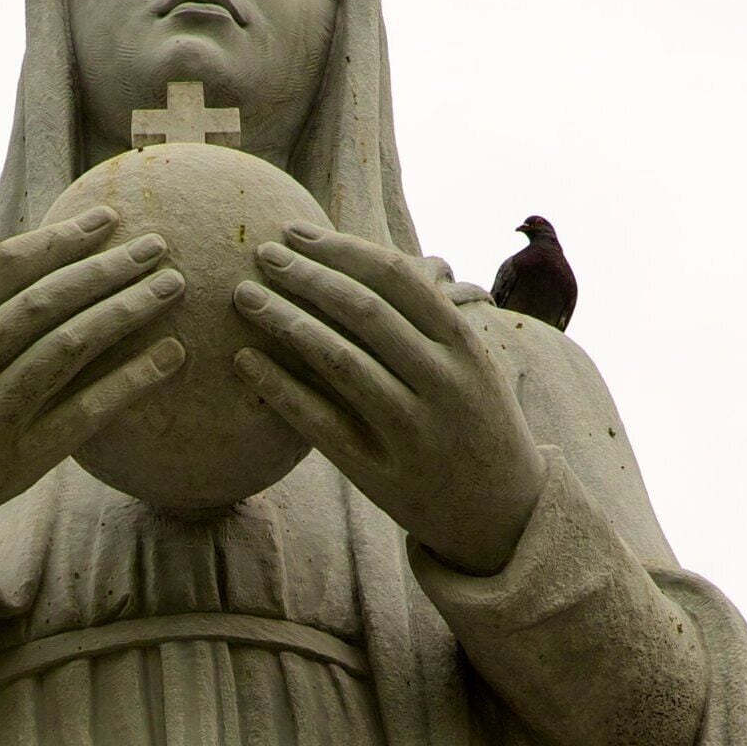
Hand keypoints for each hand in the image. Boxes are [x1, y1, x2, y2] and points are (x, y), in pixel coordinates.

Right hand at [0, 207, 189, 560]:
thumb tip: (50, 252)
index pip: (4, 268)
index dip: (60, 238)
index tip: (107, 218)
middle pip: (45, 302)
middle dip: (107, 267)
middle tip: (157, 245)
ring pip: (70, 346)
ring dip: (127, 309)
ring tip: (171, 286)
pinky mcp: (25, 458)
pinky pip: (88, 410)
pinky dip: (133, 378)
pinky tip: (171, 354)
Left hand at [232, 225, 543, 573]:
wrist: (503, 512)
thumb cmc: (474, 419)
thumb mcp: (470, 362)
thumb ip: (423, 319)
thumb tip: (354, 259)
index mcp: (464, 344)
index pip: (396, 277)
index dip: (340, 249)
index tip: (296, 233)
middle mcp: (442, 382)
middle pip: (363, 311)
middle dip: (305, 275)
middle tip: (261, 255)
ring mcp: (411, 429)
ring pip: (339, 361)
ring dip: (284, 321)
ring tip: (244, 296)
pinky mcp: (379, 472)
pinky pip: (319, 423)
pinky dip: (278, 388)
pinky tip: (243, 360)